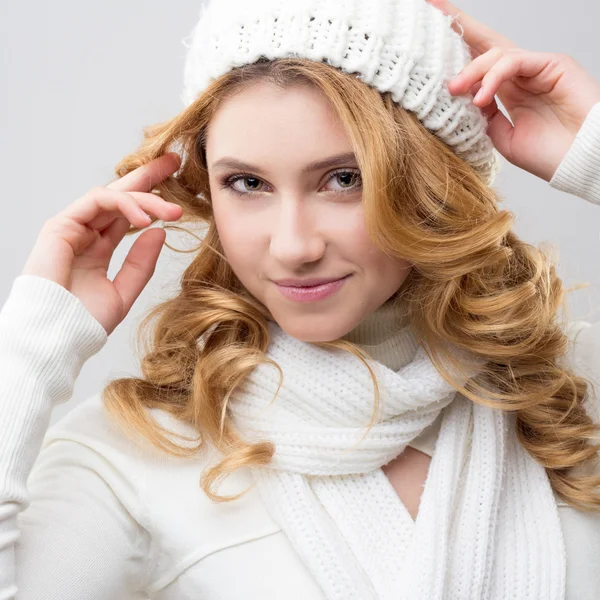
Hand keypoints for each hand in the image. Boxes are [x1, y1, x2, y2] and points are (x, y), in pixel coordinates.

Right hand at [21, 153, 182, 335]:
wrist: (58, 336)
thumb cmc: (84, 320)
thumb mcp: (124, 290)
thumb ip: (141, 262)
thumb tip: (160, 232)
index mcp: (99, 247)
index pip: (127, 214)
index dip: (150, 197)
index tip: (177, 187)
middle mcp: (86, 233)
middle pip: (120, 195)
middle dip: (147, 176)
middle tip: (173, 161)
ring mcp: (73, 227)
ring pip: (113, 196)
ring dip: (145, 198)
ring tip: (173, 210)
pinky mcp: (61, 225)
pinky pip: (97, 202)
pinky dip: (124, 204)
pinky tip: (145, 218)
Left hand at [427, 0, 599, 181]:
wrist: (581, 162)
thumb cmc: (550, 155)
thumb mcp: (503, 138)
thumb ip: (483, 117)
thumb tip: (460, 99)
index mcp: (508, 90)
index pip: (477, 62)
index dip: (454, 49)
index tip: (427, 40)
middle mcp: (521, 74)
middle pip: (485, 42)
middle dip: (458, 25)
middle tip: (432, 6)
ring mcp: (537, 66)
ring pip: (495, 54)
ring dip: (470, 70)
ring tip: (453, 89)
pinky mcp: (553, 64)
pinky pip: (515, 61)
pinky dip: (493, 77)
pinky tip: (480, 97)